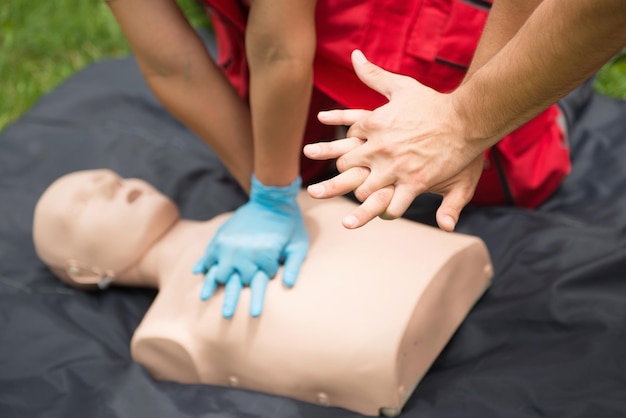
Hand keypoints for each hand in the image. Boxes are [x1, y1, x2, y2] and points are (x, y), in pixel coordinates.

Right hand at [193, 176, 307, 317]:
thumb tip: (288, 285)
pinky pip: (208, 254)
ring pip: (217, 272)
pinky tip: (198, 274)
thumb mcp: (299, 245)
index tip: (256, 306)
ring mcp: (229, 246)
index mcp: (263, 257)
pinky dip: (203, 264)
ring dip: (211, 286)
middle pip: (235, 283)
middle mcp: (243, 254)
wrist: (272, 200)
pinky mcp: (222, 238)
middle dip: (230, 300)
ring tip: (204, 299)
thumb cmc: (290, 225)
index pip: (259, 283)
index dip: (258, 293)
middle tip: (226, 316)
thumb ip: (295, 266)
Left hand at [303, 50, 485, 231]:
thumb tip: (355, 56)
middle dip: (341, 179)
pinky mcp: (414, 182)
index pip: (347, 141)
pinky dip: (388, 212)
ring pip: (365, 191)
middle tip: (327, 190)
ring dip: (361, 201)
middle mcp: (379, 147)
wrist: (466, 117)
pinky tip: (386, 215)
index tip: (343, 156)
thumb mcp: (401, 85)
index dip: (343, 149)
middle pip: (347, 168)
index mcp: (374, 125)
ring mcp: (395, 167)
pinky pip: (394, 205)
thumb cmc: (434, 103)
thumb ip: (374, 75)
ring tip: (352, 215)